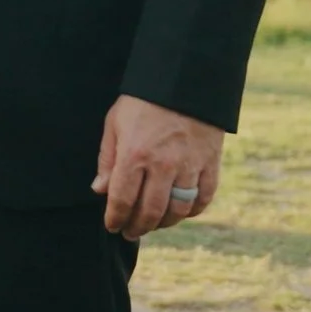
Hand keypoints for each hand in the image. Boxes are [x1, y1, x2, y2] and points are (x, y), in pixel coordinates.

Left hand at [92, 94, 224, 239]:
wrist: (184, 79)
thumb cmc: (143, 101)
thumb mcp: (115, 123)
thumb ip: (107, 159)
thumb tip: (99, 190)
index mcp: (135, 155)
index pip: (122, 200)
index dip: (115, 219)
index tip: (112, 226)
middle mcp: (163, 165)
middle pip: (150, 212)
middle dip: (137, 227)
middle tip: (130, 232)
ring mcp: (190, 166)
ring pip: (177, 211)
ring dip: (163, 224)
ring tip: (152, 225)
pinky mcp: (211, 164)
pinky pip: (203, 198)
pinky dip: (191, 211)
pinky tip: (180, 212)